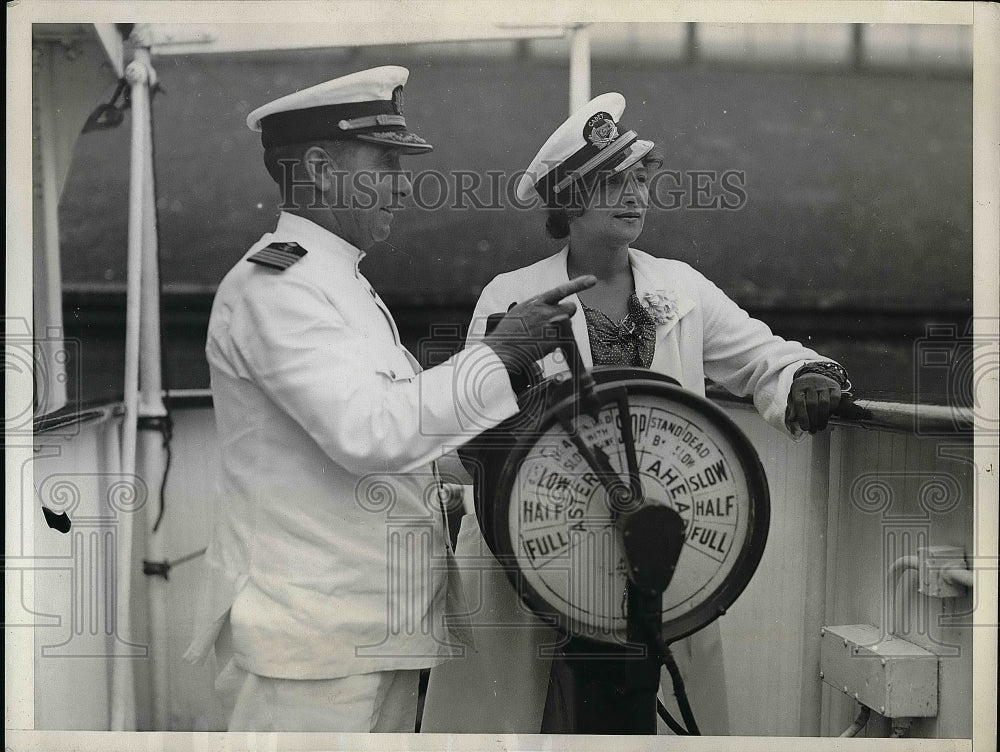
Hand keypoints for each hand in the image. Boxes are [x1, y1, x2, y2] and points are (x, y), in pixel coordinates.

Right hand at [482, 275, 596, 372]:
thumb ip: (534, 308)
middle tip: (554, 323)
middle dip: (566, 315)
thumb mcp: (518, 313)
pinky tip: (540, 346)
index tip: (592, 280)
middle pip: (570, 308)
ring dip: (560, 331)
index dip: (579, 284)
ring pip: (567, 325)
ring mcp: (551, 326)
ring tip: (540, 338)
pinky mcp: (554, 340)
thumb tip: (546, 311)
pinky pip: (563, 341)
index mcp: (535, 302)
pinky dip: (555, 345)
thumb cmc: (506, 335)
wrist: (501, 350)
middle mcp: (545, 311)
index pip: (561, 290)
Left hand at [785, 373, 842, 433]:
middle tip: (813, 430)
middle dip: (813, 420)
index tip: (805, 427)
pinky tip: (829, 416)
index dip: (803, 417)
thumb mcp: (794, 395)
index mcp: (798, 386)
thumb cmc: (804, 389)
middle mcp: (811, 384)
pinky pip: (835, 400)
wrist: (817, 374)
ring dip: (823, 418)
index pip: (800, 403)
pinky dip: (832, 410)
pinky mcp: (834, 386)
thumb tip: (792, 420)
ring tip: (820, 427)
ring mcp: (824, 384)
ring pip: (824, 403)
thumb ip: (792, 407)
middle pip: (812, 405)